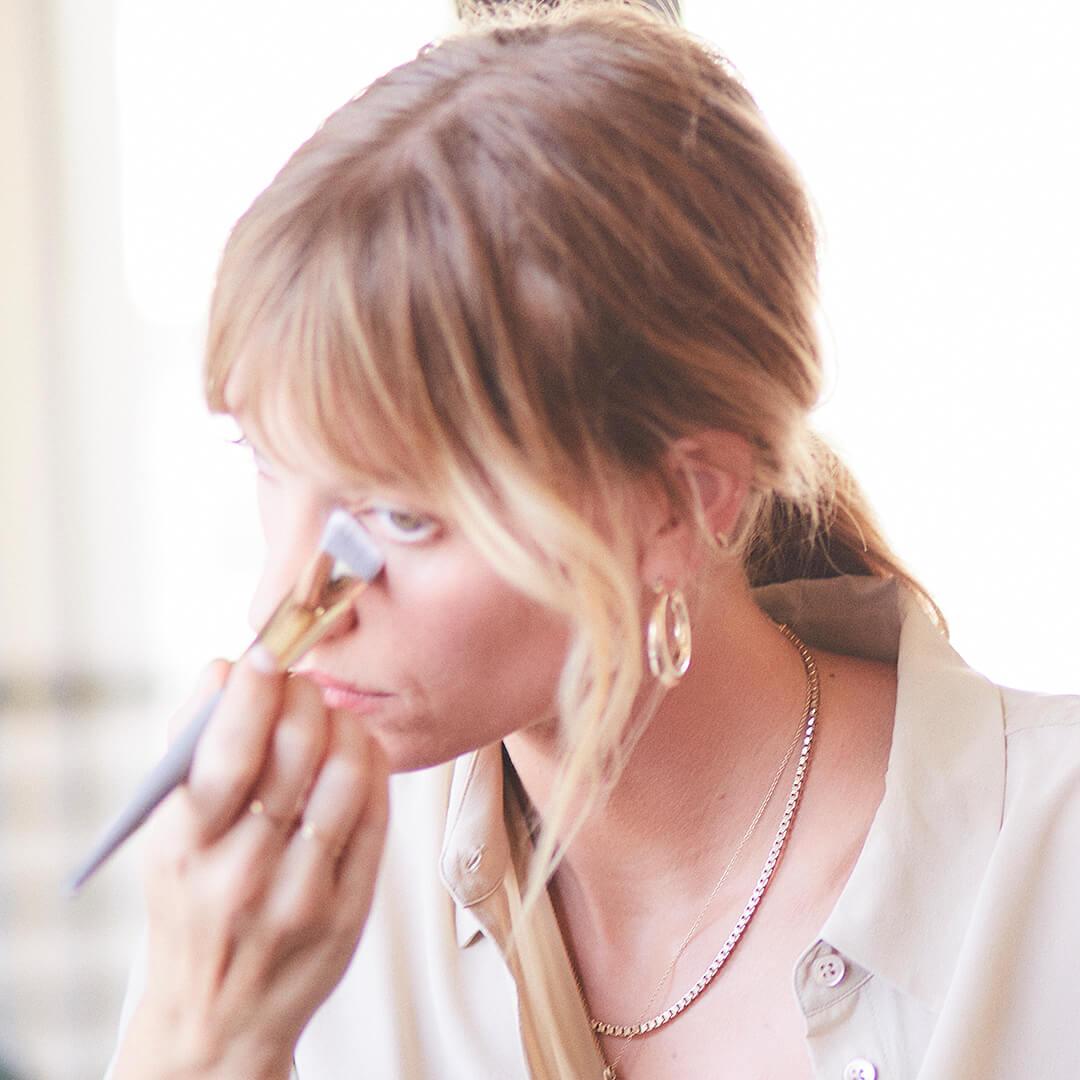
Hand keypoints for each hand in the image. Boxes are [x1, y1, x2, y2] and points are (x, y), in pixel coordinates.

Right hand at [113, 650, 388, 1079]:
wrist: (218, 1017)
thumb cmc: (193, 900)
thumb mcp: (170, 834)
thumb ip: (192, 748)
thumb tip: (226, 669)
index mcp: (183, 848)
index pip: (228, 753)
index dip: (254, 691)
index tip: (267, 652)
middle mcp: (241, 875)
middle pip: (297, 750)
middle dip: (306, 696)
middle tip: (302, 684)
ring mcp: (300, 896)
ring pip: (347, 773)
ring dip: (345, 724)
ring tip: (330, 719)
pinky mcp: (348, 911)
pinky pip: (376, 811)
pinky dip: (371, 764)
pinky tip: (357, 755)